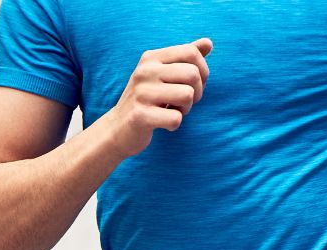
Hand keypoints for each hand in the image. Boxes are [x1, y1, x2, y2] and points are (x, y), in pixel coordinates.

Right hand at [108, 38, 212, 158]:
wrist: (117, 129)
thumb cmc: (146, 101)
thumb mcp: (163, 74)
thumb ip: (185, 58)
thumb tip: (208, 43)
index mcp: (152, 58)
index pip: (191, 52)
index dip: (202, 71)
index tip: (194, 86)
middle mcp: (146, 71)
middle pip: (193, 74)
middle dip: (197, 93)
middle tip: (184, 103)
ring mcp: (142, 93)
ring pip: (187, 95)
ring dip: (186, 109)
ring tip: (172, 111)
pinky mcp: (141, 116)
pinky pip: (176, 119)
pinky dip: (174, 125)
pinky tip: (163, 124)